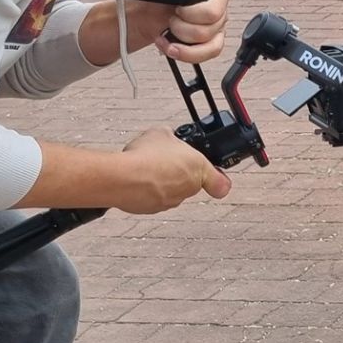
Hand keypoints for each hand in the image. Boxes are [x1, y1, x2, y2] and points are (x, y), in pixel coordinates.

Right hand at [114, 128, 232, 212]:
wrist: (122, 177)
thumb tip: (167, 139)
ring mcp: (169, 202)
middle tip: (163, 160)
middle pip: (188, 181)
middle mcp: (187, 189)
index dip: (218, 180)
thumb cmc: (145, 156)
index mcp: (198, 170)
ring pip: (169, 190)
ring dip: (160, 181)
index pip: (220, 184)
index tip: (217, 178)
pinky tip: (135, 177)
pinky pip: (151, 198)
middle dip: (177, 171)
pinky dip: (145, 189)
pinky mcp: (150, 209)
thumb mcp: (162, 133)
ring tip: (145, 167)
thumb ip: (172, 139)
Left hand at [126, 0, 230, 62]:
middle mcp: (219, 15)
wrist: (147, 17)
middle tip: (171, 20)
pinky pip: (203, 58)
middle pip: (207, 32)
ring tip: (166, 36)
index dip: (192, 14)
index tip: (177, 9)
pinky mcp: (207, 49)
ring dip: (181, 44)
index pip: (214, 12)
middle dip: (181, 28)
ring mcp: (215, 34)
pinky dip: (183, 55)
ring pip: (208, 48)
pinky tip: (170, 47)